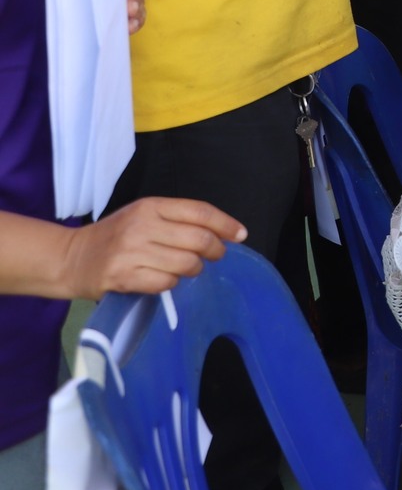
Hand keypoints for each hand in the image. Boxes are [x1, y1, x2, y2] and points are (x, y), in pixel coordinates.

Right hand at [62, 198, 246, 298]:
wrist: (71, 257)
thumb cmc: (116, 236)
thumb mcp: (144, 216)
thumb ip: (177, 220)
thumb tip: (223, 233)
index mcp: (151, 206)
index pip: (200, 211)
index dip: (226, 224)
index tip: (241, 235)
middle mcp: (142, 226)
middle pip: (198, 239)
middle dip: (215, 250)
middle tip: (214, 255)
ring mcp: (131, 252)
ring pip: (186, 263)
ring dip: (194, 269)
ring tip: (187, 268)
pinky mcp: (122, 277)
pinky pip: (165, 283)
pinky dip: (171, 283)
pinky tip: (164, 279)